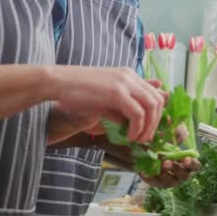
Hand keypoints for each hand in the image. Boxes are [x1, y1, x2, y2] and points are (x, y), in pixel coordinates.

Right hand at [48, 67, 166, 143]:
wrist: (58, 83)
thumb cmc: (78, 93)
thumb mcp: (106, 99)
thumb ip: (124, 106)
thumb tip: (141, 122)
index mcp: (129, 76)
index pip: (155, 94)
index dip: (158, 115)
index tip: (150, 130)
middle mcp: (130, 76)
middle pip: (157, 101)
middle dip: (155, 123)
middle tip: (145, 138)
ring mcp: (125, 82)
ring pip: (151, 106)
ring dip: (148, 127)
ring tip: (138, 139)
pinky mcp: (117, 92)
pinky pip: (138, 113)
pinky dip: (137, 128)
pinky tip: (129, 136)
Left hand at [140, 124, 199, 187]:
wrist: (148, 155)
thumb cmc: (165, 148)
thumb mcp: (170, 140)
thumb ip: (177, 136)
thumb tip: (183, 128)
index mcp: (187, 165)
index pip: (195, 166)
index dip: (191, 164)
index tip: (186, 159)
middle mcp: (181, 175)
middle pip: (183, 175)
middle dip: (175, 168)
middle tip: (167, 162)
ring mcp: (170, 181)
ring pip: (169, 179)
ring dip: (163, 172)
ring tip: (155, 165)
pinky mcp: (158, 183)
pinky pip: (154, 181)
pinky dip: (150, 176)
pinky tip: (144, 171)